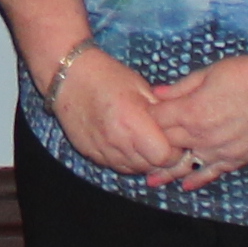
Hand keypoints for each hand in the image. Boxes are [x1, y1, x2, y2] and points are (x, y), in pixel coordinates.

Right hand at [41, 41, 187, 183]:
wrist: (69, 76)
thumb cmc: (107, 76)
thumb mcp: (140, 87)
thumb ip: (161, 111)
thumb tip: (179, 129)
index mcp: (132, 121)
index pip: (163, 156)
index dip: (173, 151)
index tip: (174, 140)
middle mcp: (116, 140)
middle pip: (150, 166)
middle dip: (159, 157)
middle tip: (160, 140)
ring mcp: (101, 149)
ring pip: (133, 170)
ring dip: (142, 160)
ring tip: (142, 141)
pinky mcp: (90, 153)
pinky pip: (115, 166)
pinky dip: (125, 160)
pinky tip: (125, 143)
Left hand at [145, 50, 247, 183]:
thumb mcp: (210, 72)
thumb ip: (182, 87)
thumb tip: (157, 93)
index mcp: (192, 111)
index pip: (156, 122)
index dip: (143, 122)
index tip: (134, 123)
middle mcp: (202, 135)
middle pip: (166, 147)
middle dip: (150, 151)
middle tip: (134, 157)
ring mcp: (221, 149)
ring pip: (186, 166)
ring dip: (168, 173)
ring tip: (151, 182)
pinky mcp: (239, 158)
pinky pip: (212, 173)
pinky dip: (197, 179)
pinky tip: (185, 185)